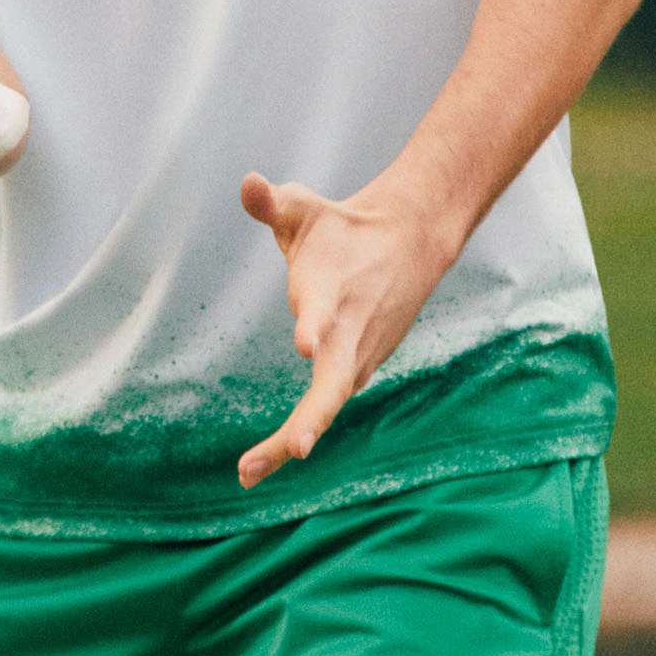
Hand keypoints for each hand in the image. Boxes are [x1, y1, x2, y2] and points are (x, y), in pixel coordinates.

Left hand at [235, 171, 458, 487]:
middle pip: (333, 383)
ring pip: (325, 405)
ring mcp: (356, 357)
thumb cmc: (340, 230)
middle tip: (295, 449)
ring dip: (291, 439)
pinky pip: (324, 407)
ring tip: (247, 473)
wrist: (408, 245)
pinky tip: (265, 463)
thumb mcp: (303, 208)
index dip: (315, 325)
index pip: (324, 311)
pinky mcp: (355, 370)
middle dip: (313, 416)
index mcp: (332, 292)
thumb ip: (272, 201)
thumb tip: (248, 182)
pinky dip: (298, 433)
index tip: (304, 340)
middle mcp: (348, 332)